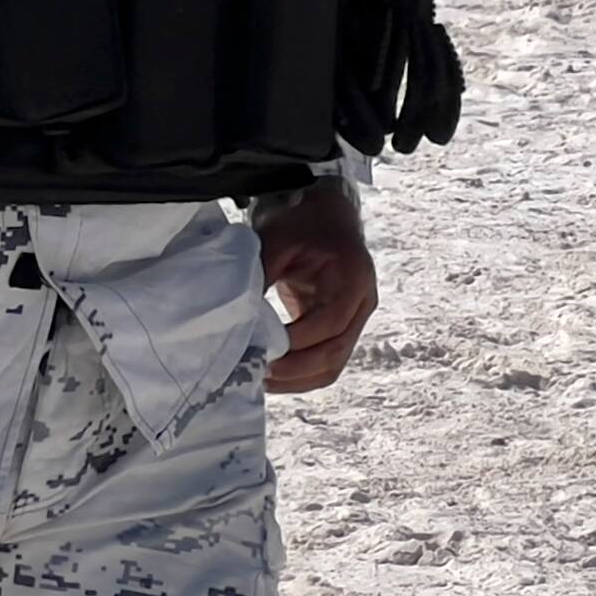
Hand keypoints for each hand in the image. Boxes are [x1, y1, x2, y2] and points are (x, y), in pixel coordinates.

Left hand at [256, 179, 377, 394]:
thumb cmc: (302, 224)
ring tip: (262, 381)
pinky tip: (274, 377)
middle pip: (336, 351)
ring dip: (299, 379)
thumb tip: (233, 315)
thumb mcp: (278, 242)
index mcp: (353, 278)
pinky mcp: (341, 330)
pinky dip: (302, 374)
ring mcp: (355, 320)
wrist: (323, 214)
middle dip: (297, 369)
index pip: (331, 322)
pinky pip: (327, 361)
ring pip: (334, 364)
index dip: (300, 340)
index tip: (265, 349)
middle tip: (259, 373)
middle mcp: (362, 304)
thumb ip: (260, 276)